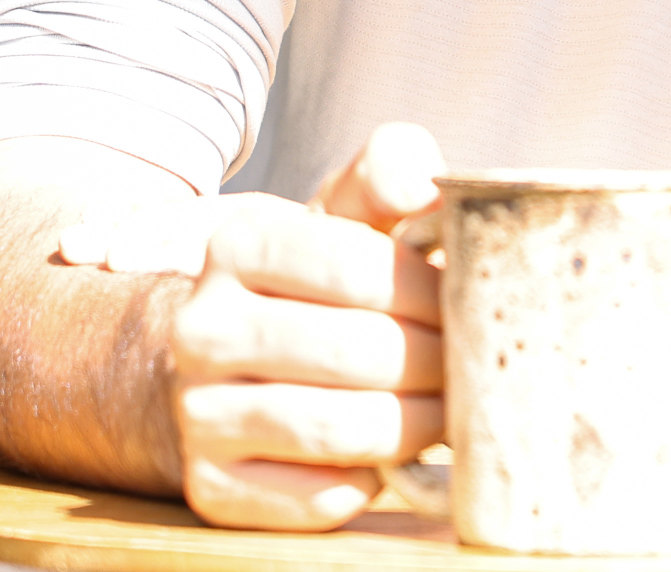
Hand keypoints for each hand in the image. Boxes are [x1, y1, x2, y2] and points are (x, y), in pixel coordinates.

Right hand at [159, 123, 447, 529]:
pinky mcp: (214, 487)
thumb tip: (426, 184)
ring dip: (416, 427)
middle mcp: (201, 328)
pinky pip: (320, 496)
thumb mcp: (341, 215)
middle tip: (471, 366)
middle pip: (356, 353)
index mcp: (235, 244)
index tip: (464, 301)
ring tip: (448, 411)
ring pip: (339, 430)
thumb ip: (387, 173)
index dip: (430, 290)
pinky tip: (388, 456)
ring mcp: (198, 413)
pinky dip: (372, 481)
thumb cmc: (312, 284)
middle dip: (436, 364)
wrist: (222, 365)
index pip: (358, 267)